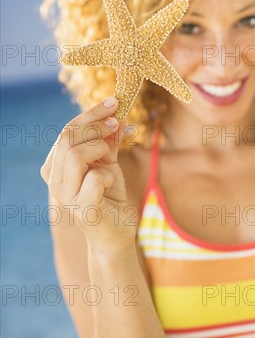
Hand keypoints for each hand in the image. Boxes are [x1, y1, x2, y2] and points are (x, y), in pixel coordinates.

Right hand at [40, 97, 135, 252]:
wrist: (115, 234)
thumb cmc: (109, 197)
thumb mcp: (108, 162)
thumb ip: (108, 140)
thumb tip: (117, 114)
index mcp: (56, 167)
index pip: (66, 131)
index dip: (90, 114)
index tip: (113, 103)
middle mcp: (55, 181)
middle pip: (68, 139)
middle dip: (96, 125)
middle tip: (117, 121)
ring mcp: (66, 196)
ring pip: (76, 155)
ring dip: (100, 149)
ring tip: (111, 160)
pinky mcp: (83, 209)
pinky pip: (95, 178)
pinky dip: (109, 174)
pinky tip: (111, 183)